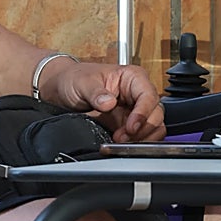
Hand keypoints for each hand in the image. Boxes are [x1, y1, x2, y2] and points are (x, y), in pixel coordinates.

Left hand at [49, 61, 165, 142]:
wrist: (65, 89)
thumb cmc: (76, 78)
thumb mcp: (82, 82)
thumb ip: (96, 92)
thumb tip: (109, 102)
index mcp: (132, 77)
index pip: (148, 96)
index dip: (143, 113)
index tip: (131, 127)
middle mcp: (138, 93)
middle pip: (156, 114)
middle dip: (142, 129)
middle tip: (122, 137)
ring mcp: (136, 109)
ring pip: (154, 127)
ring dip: (141, 138)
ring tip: (120, 141)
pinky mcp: (130, 124)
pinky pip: (144, 136)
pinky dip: (137, 142)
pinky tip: (121, 143)